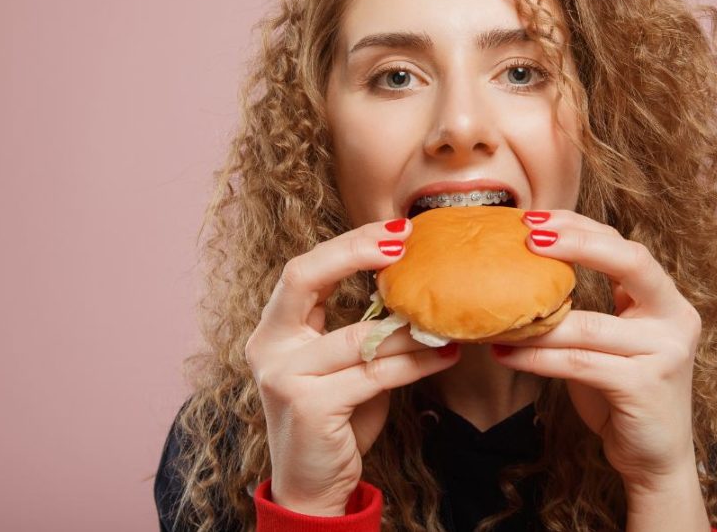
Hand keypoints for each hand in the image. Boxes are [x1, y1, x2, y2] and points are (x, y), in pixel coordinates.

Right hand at [244, 217, 459, 514]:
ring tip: (447, 318)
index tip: (396, 230)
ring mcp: (283, 377)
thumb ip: (363, 327)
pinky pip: (374, 374)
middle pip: (303, 278)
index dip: (348, 245)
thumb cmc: (336, 417)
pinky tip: (443, 355)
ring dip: (408, 327)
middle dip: (354, 251)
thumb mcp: (344, 363)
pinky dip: (414, 363)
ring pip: (358, 336)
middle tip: (404, 241)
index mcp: (275, 329)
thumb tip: (416, 287)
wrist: (313, 485)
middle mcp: (269, 346)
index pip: (303, 270)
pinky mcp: (309, 407)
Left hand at [490, 209, 702, 491]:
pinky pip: (578, 363)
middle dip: (577, 242)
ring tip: (495, 311)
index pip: (626, 249)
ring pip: (588, 324)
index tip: (536, 220)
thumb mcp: (611, 341)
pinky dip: (535, 357)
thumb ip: (590, 307)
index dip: (582, 229)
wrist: (654, 459)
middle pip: (629, 262)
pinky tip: (504, 352)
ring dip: (536, 319)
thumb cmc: (622, 393)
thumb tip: (524, 274)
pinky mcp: (644, 386)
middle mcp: (675, 319)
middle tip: (528, 236)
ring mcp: (665, 353)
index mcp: (667, 301)